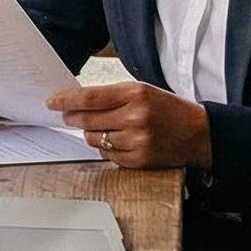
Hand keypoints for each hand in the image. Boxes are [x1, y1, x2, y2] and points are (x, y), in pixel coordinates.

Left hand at [45, 81, 211, 169]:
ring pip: (94, 139)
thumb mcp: (143, 91)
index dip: (66, 100)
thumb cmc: (168, 109)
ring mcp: (138, 141)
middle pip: (87, 120)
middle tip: (66, 115)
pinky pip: (107, 155)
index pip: (89, 98)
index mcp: (136, 94)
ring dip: (91, 133)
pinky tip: (116, 140)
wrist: (198, 133)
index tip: (51, 102)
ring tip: (103, 127)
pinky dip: (105, 148)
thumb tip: (77, 102)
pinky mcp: (139, 160)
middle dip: (72, 118)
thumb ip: (112, 95)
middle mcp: (136, 117)